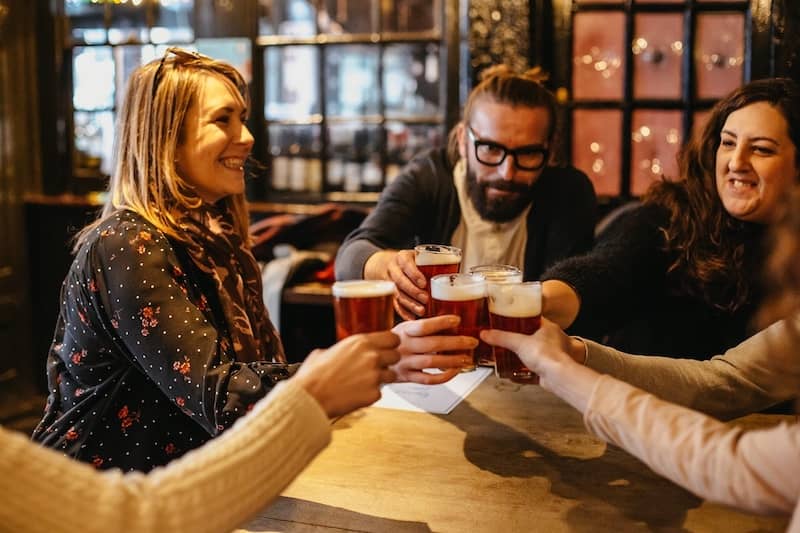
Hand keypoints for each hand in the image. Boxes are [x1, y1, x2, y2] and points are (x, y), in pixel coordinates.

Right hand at [293, 331, 400, 417]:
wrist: (310, 397)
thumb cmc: (314, 375)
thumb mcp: (326, 351)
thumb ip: (344, 349)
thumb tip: (345, 351)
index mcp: (361, 343)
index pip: (392, 338)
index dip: (390, 344)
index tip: (386, 348)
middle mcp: (371, 357)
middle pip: (396, 356)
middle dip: (388, 362)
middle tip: (376, 367)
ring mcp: (375, 376)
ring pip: (391, 375)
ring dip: (382, 378)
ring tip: (364, 382)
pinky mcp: (374, 394)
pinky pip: (380, 392)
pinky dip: (371, 394)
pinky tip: (357, 393)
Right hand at [365, 249, 426, 319]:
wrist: (384, 264)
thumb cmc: (409, 262)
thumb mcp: (417, 257)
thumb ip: (429, 265)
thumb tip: (450, 274)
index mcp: (401, 257)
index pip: (406, 264)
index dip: (414, 273)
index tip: (423, 283)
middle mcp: (392, 269)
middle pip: (400, 280)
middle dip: (413, 291)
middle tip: (425, 298)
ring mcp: (387, 282)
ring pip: (396, 293)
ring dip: (409, 303)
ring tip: (421, 311)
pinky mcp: (386, 294)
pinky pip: (393, 304)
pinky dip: (403, 312)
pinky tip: (412, 318)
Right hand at [391, 315, 477, 383]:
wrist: (371, 360)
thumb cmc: (392, 342)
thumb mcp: (402, 329)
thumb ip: (421, 328)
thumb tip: (451, 323)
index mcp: (403, 331)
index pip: (423, 326)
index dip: (441, 322)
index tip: (457, 320)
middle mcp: (403, 346)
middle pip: (432, 344)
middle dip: (456, 343)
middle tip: (472, 341)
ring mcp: (404, 363)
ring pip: (431, 362)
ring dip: (452, 360)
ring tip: (467, 358)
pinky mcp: (406, 377)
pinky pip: (427, 379)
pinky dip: (443, 377)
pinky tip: (454, 372)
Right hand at [481, 319, 598, 412]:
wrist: (557, 377)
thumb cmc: (546, 355)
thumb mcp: (519, 342)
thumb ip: (502, 337)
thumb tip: (486, 333)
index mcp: (549, 328)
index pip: (534, 318)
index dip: (522, 317)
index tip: (510, 318)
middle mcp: (553, 340)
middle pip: (534, 336)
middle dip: (521, 338)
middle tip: (507, 338)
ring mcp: (552, 355)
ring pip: (535, 352)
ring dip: (524, 354)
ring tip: (509, 353)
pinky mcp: (549, 370)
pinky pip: (535, 368)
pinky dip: (525, 370)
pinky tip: (514, 372)